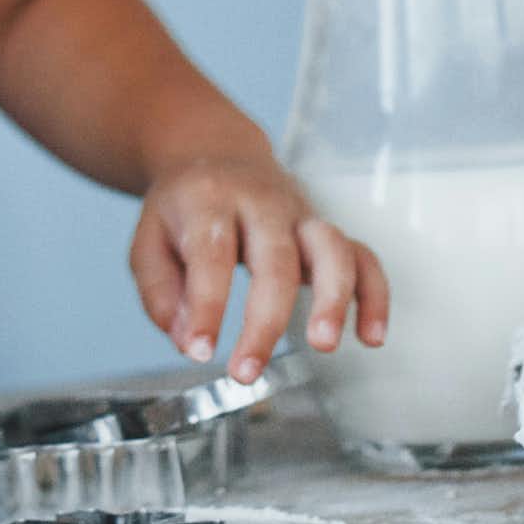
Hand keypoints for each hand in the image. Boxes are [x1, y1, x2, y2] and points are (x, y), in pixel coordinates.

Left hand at [130, 153, 389, 386]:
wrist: (214, 153)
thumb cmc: (184, 206)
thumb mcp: (149, 240)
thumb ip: (161, 294)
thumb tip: (189, 341)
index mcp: (209, 200)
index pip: (211, 254)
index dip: (207, 307)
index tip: (200, 352)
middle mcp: (261, 203)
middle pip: (274, 258)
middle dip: (265, 321)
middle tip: (247, 370)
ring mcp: (300, 214)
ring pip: (331, 249)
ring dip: (334, 299)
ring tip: (323, 345)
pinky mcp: (326, 230)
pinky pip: (363, 257)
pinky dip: (374, 295)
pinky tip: (371, 336)